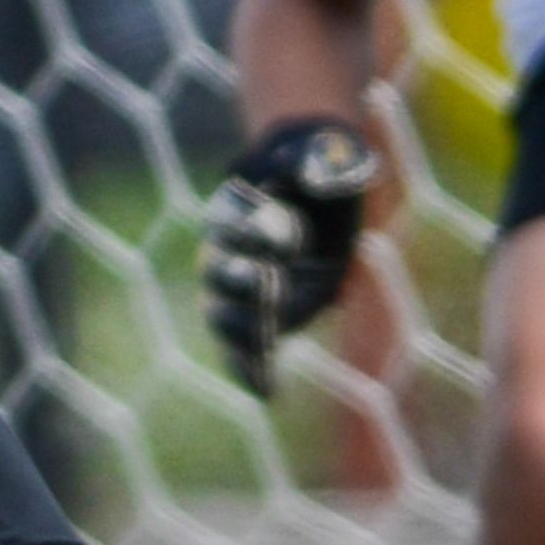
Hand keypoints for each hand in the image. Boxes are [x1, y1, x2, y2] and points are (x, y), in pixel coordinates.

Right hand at [196, 114, 381, 385]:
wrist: (324, 196)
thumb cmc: (322, 166)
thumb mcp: (328, 154)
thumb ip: (318, 160)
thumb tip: (311, 169)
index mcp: (234, 207)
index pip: (226, 222)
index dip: (252, 232)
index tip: (289, 237)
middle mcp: (226, 251)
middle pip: (216, 272)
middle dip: (240, 281)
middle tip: (269, 283)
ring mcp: (240, 290)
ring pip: (223, 316)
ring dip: (242, 330)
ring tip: (264, 339)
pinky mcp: (261, 320)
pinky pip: (243, 350)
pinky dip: (250, 370)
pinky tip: (266, 390)